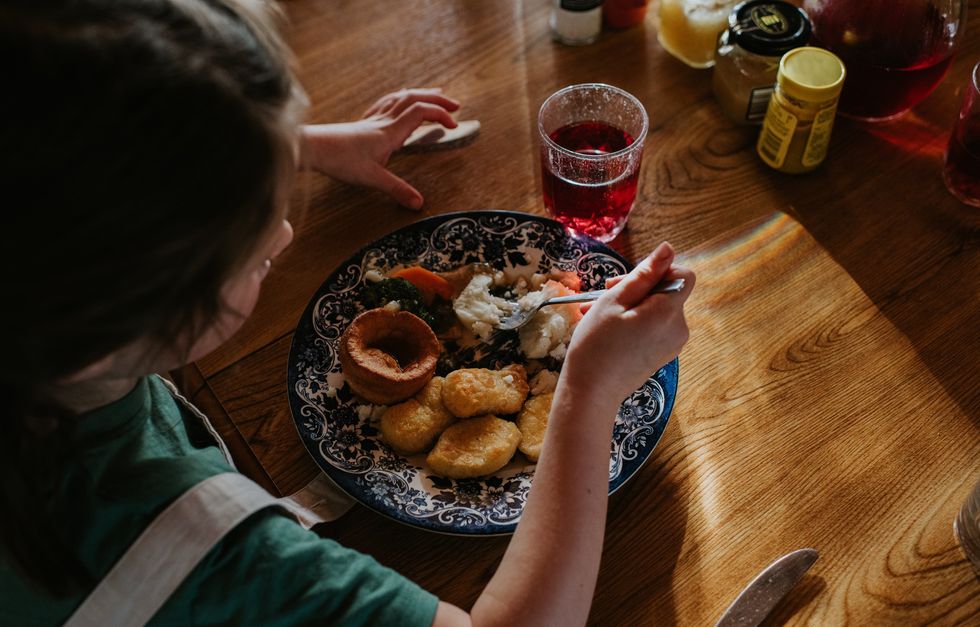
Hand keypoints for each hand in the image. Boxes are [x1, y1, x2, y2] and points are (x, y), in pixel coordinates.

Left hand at [302, 88, 459, 208]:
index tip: (454, 126)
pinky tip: (398, 101)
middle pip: (415, 98)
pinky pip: (385, 103)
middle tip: (455, 104)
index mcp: (390, 132)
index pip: (421, 112)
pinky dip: (399, 99)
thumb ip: (397, 190)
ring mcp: (372, 120)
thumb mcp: (372, 179)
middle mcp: (383, 121)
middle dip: (437, 99)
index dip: (441, 114)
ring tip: (433, 94)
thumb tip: (419, 203)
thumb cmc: (339, 160)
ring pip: (401, 97)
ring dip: (420, 94)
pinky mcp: (363, 123)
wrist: (312, 148)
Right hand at [563, 241, 694, 406]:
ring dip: (631, 304)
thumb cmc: (596, 344)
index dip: (658, 271)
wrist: (591, 393)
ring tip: (598, 312)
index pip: (683, 275)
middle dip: (638, 288)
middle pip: (668, 292)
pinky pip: (654, 326)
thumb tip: (668, 249)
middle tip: (604, 293)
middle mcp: (679, 329)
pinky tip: (608, 328)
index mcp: (668, 312)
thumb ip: (645, 274)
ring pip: (657, 309)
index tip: (630, 281)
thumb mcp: (615, 301)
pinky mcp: (663, 354)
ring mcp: (673, 344)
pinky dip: (635, 321)